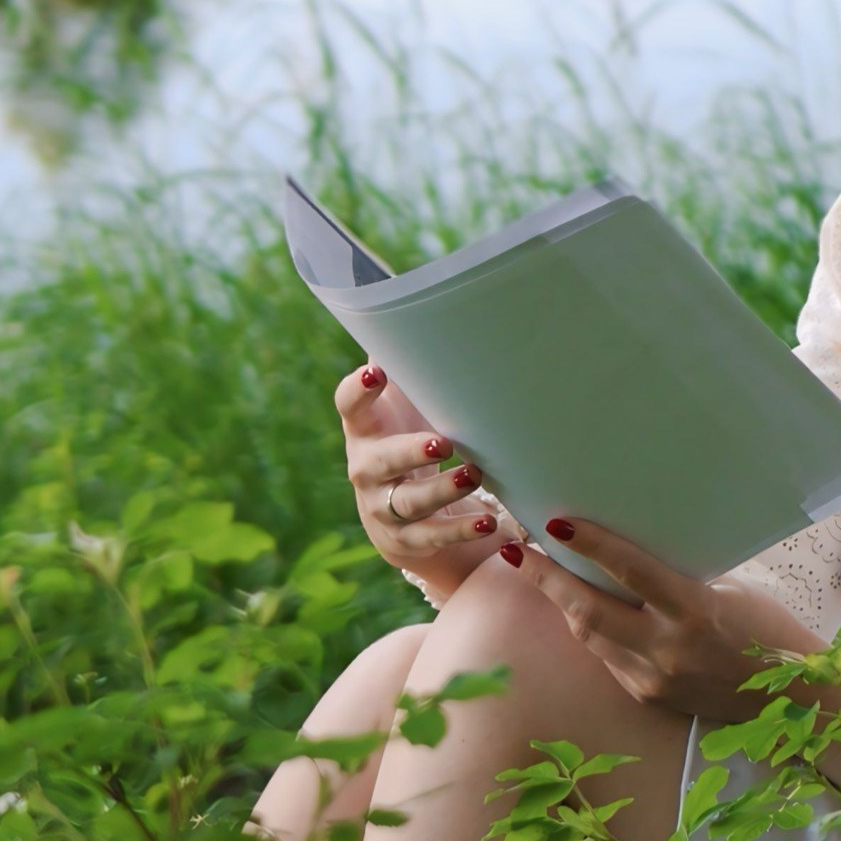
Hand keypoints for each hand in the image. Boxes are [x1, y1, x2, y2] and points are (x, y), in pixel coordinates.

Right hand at [336, 364, 502, 598]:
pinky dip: (460, 532)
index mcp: (365, 427)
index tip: (380, 372)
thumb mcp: (414, 401)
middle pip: (378, 461)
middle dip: (408, 452)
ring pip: (407, 502)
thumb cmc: (415, 437)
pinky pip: (431, 538)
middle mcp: (366, 468)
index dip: (360, 390)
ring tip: (474, 475)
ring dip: (441, 490)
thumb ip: (416, 363)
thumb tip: (427, 299)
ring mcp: (382, 507)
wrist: (407, 513)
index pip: (349, 405)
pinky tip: (492, 523)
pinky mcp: (404, 541)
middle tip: (442, 442)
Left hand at [495, 516, 840, 766]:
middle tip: (517, 548)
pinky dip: (590, 631)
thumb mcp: (728, 592)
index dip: (589, 545)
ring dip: (562, 604)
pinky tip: (578, 609)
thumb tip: (625, 556)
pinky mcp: (647, 697)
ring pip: (588, 637)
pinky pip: (606, 659)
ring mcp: (653, 679)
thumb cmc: (766, 630)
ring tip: (538, 571)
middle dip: (547, 579)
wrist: (790, 700)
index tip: (553, 522)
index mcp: (695, 612)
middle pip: (588, 611)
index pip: (630, 571)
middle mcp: (668, 649)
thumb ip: (675, 580)